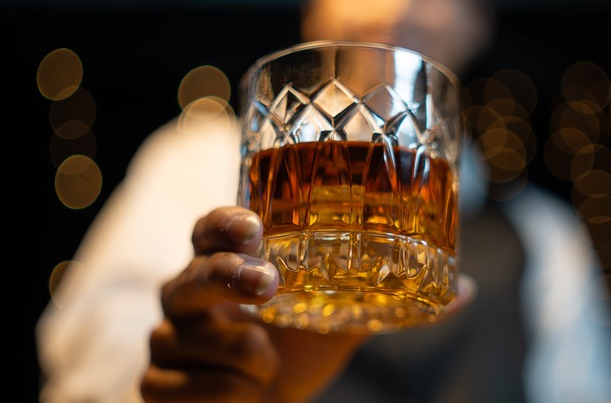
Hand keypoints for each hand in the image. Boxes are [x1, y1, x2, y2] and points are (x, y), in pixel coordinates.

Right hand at [139, 206, 365, 402]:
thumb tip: (452, 299)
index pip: (207, 231)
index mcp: (225, 266)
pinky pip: (170, 386)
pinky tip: (246, 392)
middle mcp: (188, 296)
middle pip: (187, 277)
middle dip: (225, 277)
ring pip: (182, 338)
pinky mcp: (158, 383)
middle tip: (268, 285)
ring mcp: (168, 339)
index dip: (223, 225)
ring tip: (269, 363)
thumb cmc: (297, 350)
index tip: (254, 226)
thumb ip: (380, 304)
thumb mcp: (336, 323)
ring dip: (239, 354)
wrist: (268, 402)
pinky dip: (217, 392)